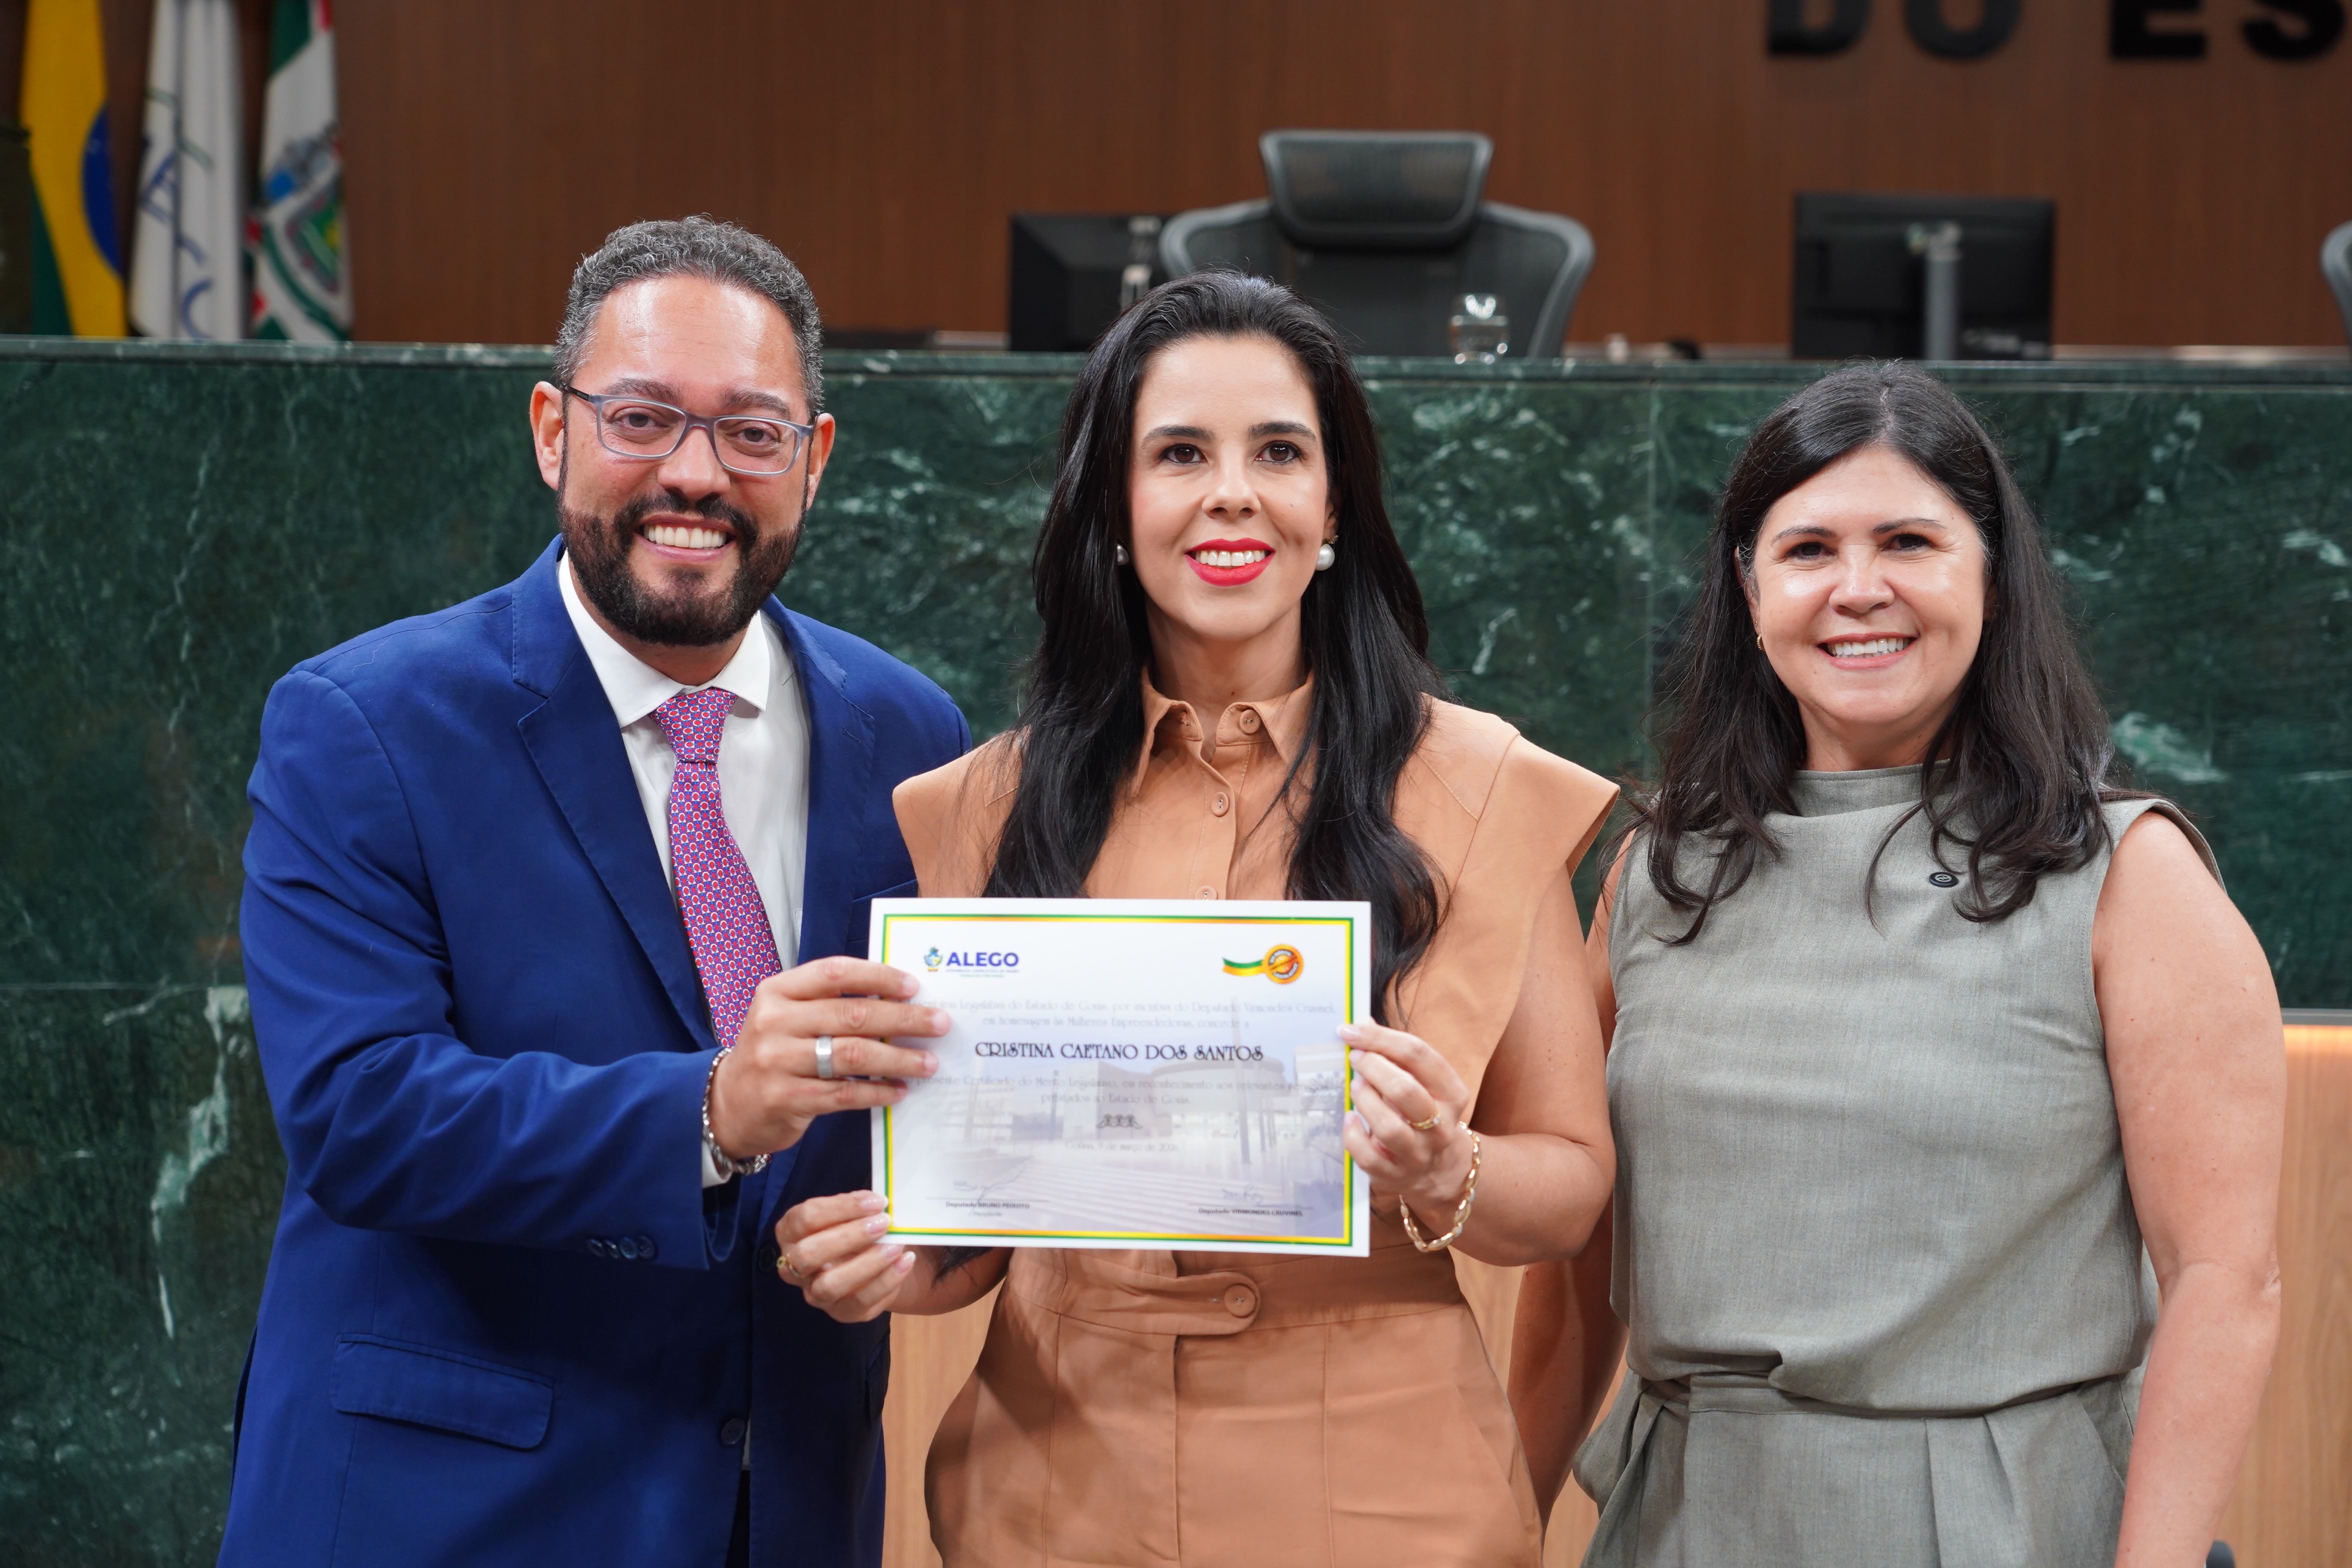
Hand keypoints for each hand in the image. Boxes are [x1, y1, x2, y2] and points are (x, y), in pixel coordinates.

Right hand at [707, 958, 949, 1160]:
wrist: (728, 1103)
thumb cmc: (774, 1052)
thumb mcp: (788, 1016)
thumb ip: (830, 1003)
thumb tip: (899, 999)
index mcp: (778, 992)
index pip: (834, 972)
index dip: (877, 976)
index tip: (914, 987)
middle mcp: (775, 1022)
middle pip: (852, 1015)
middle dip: (903, 1020)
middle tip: (939, 1024)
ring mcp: (778, 1062)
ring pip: (852, 1056)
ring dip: (898, 1060)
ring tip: (929, 1063)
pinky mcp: (786, 1098)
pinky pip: (844, 1094)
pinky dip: (877, 1092)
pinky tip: (899, 1090)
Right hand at [774, 1191, 915, 1322]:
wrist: (876, 1263)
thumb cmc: (856, 1231)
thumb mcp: (851, 1213)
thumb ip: (856, 1207)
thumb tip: (874, 1203)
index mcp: (791, 1232)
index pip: (806, 1218)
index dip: (841, 1208)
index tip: (877, 1202)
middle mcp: (795, 1266)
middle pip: (808, 1254)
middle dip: (848, 1236)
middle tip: (883, 1222)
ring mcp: (815, 1293)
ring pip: (830, 1285)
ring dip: (867, 1264)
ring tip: (896, 1246)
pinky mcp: (841, 1312)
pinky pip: (860, 1302)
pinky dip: (886, 1281)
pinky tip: (905, 1261)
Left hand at [1339, 1021, 1475, 1224]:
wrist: (1439, 1167)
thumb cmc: (1422, 1111)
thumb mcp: (1420, 1081)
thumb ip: (1394, 1053)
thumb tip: (1361, 1022)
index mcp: (1452, 1093)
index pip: (1418, 1055)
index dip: (1381, 1038)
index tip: (1350, 1030)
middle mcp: (1441, 1125)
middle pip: (1406, 1091)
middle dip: (1373, 1068)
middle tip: (1354, 1058)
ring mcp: (1420, 1154)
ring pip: (1389, 1128)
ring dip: (1365, 1101)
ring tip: (1354, 1086)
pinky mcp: (1396, 1175)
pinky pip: (1369, 1158)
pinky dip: (1353, 1135)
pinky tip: (1349, 1118)